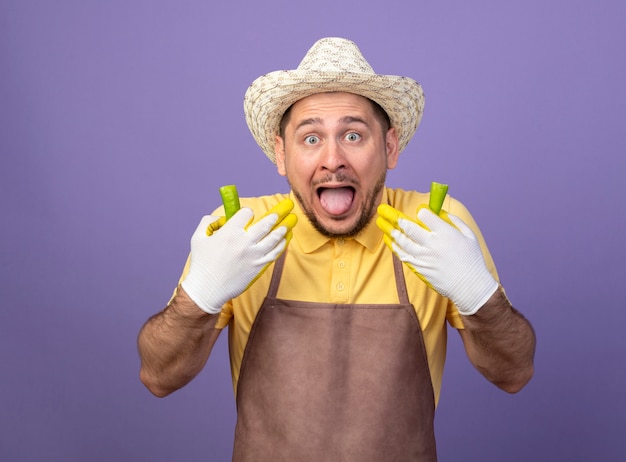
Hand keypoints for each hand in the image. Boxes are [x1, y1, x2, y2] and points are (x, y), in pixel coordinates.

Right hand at [181, 199, 296, 313]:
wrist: (208, 289)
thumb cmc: (201, 264)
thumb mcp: (198, 238)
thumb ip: (208, 222)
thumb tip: (222, 218)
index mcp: (229, 232)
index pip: (246, 214)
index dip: (247, 213)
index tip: (247, 215)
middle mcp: (244, 242)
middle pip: (266, 224)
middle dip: (275, 216)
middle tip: (282, 212)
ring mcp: (254, 255)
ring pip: (274, 238)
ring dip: (283, 229)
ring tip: (288, 224)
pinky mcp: (258, 266)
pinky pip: (275, 253)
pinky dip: (282, 245)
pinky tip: (285, 240)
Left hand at [376, 204, 497, 314]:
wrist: (469, 286)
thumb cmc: (472, 260)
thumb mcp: (469, 235)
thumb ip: (455, 221)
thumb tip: (440, 212)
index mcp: (445, 233)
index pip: (426, 216)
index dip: (421, 212)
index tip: (419, 211)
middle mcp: (432, 244)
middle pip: (409, 227)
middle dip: (395, 218)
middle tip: (384, 211)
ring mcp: (424, 257)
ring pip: (402, 241)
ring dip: (390, 231)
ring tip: (381, 223)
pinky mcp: (419, 268)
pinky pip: (403, 255)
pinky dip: (394, 246)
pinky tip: (389, 240)